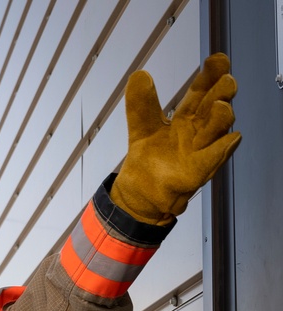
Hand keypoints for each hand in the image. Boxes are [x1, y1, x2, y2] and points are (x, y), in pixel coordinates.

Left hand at [111, 52, 241, 224]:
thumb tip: (139, 74)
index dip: (210, 74)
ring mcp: (202, 150)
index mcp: (187, 117)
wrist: (140, 193)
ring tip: (219, 106)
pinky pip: (216, 156)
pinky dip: (221, 147)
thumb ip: (141, 105)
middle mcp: (199, 130)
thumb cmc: (149, 160)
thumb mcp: (141, 128)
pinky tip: (229, 138)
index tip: (217, 59)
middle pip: (217, 104)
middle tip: (225, 80)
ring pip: (221, 128)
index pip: (202, 91)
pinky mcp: (199, 170)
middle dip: (223, 91)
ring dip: (222, 117)